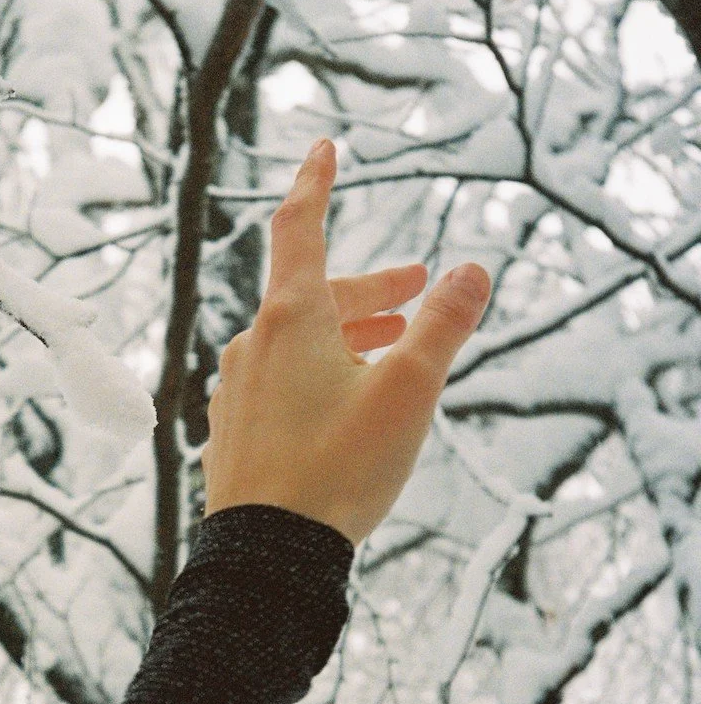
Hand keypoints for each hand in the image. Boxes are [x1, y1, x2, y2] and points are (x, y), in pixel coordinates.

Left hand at [201, 138, 491, 546]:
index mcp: (290, 319)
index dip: (315, 183)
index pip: (299, 228)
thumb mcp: (409, 391)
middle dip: (370, 290)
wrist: (266, 553)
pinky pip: (277, 383)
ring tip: (388, 350)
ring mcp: (235, 389)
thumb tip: (471, 271)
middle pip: (313, 295)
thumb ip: (442, 326)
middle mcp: (251, 344)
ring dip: (344, 335)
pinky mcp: (231, 430)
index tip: (323, 149)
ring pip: (295, 343)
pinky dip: (316, 375)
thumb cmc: (338, 468)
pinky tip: (341, 406)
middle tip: (418, 291)